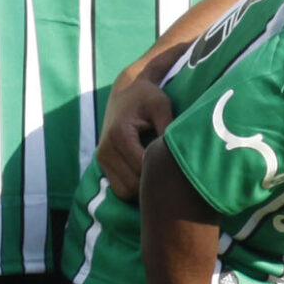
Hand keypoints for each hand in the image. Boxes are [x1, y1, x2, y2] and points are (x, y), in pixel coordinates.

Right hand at [97, 75, 177, 202]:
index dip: (162, 172)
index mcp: (119, 134)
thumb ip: (168, 127)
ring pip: (125, 192)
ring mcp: (101, 159)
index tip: (179, 169)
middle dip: (154, 183)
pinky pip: (120, 189)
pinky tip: (148, 176)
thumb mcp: (161, 106)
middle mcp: (106, 149)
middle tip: (173, 176)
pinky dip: (134, 188)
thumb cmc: (147, 97)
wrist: (126, 91)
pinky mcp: (102, 164)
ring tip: (160, 175)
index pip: (142, 168)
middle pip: (133, 185)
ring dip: (143, 189)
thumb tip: (181, 151)